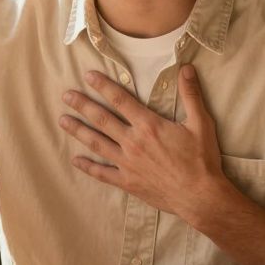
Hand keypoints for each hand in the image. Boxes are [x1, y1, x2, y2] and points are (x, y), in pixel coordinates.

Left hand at [58, 66, 229, 221]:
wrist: (199, 196)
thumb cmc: (201, 160)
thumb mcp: (201, 123)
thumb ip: (191, 94)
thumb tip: (187, 68)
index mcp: (148, 125)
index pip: (120, 100)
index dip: (103, 86)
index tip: (88, 76)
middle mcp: (133, 142)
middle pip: (101, 119)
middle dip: (82, 105)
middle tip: (66, 96)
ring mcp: (127, 163)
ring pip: (97, 143)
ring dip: (78, 131)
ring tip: (62, 120)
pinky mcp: (127, 182)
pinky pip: (102, 173)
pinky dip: (87, 166)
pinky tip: (75, 160)